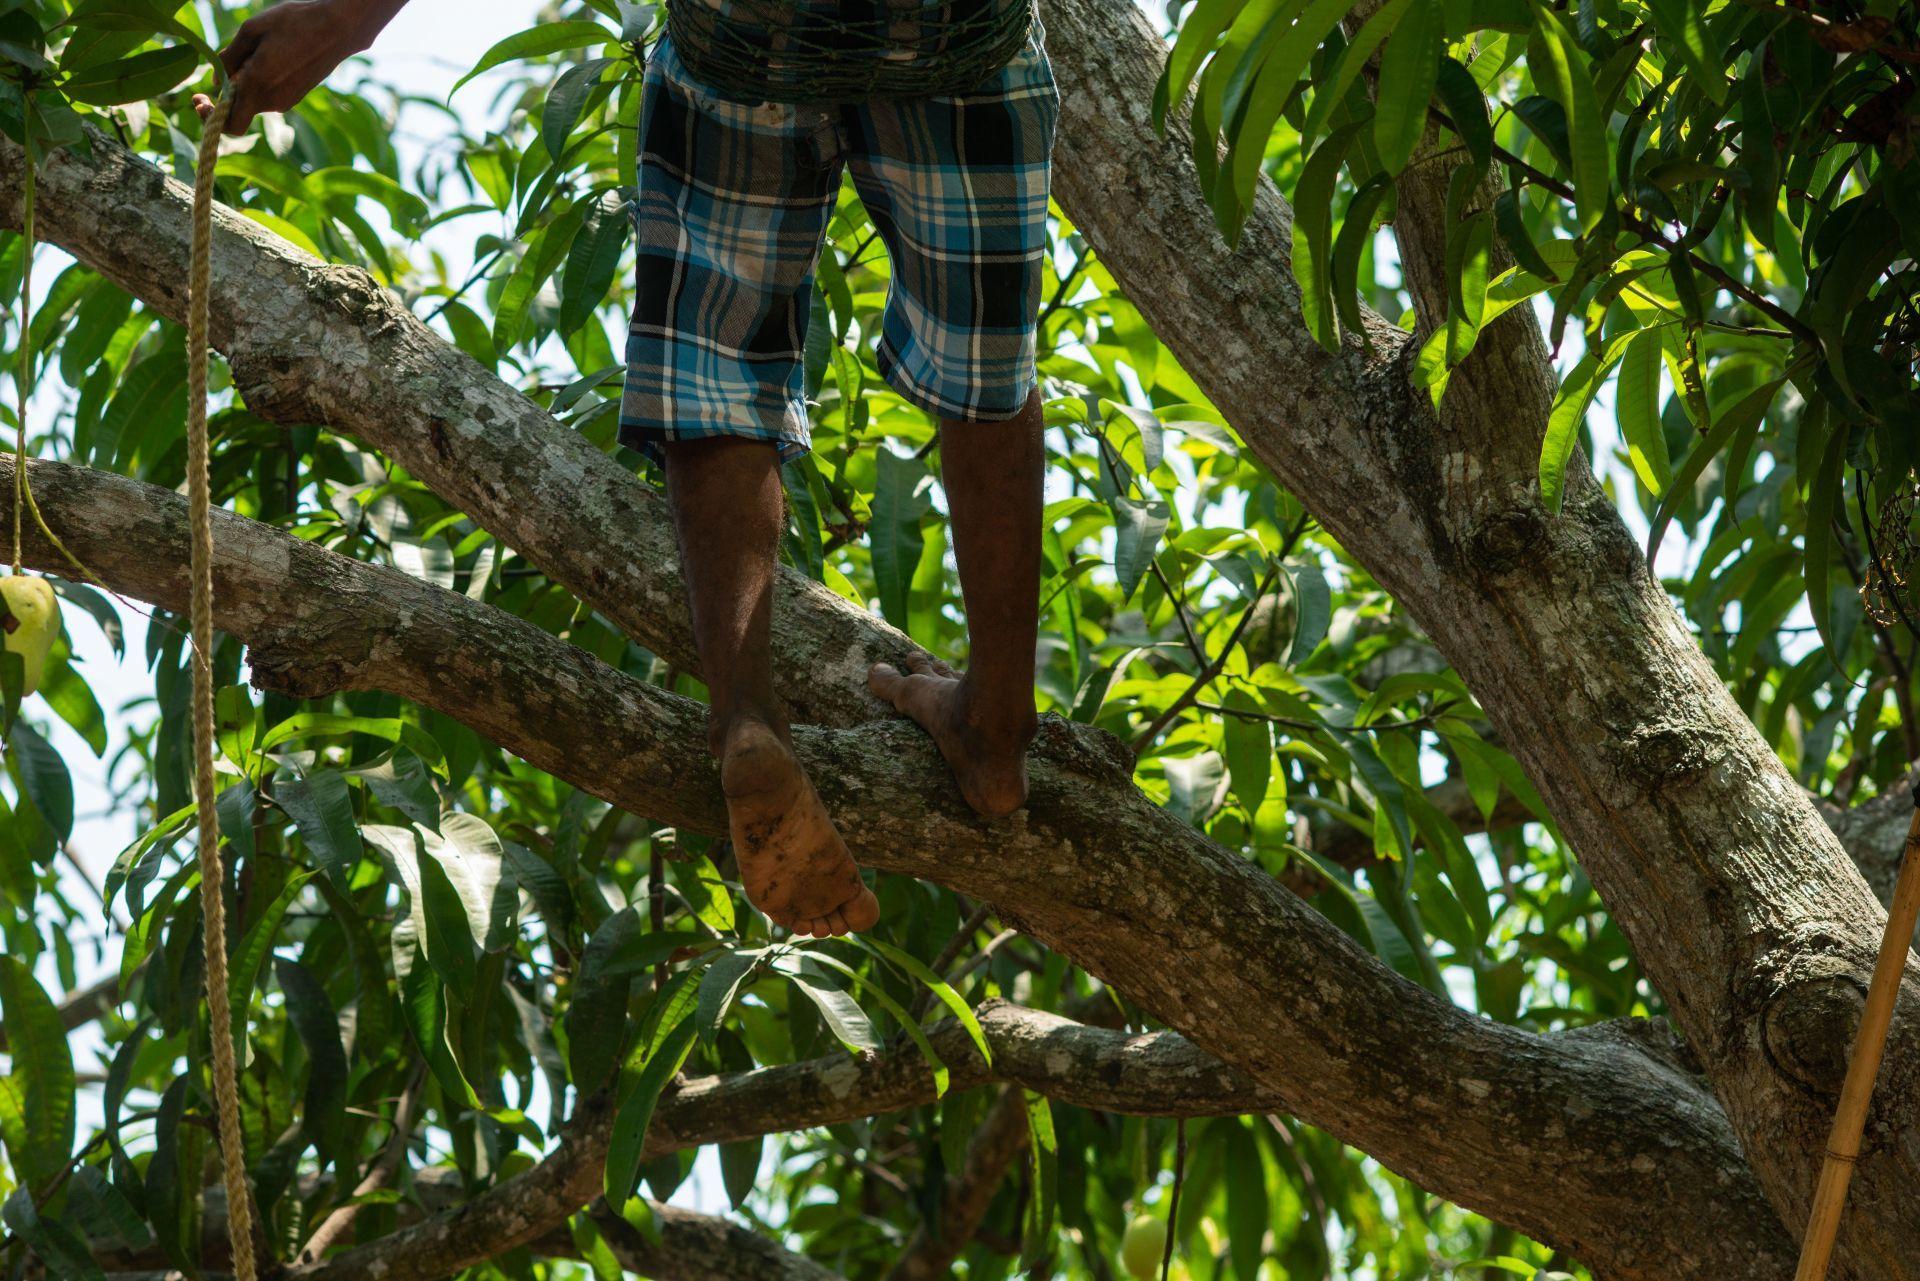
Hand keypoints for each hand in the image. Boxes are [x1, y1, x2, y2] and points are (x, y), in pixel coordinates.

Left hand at [192, 0, 400, 134]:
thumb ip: (228, 58)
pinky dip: (261, 81)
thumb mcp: (251, 30)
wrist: (338, 29)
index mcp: (257, 85)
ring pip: (254, 99)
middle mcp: (272, 100)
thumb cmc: (294, 22)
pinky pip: (269, 94)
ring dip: (246, 82)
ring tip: (258, 50)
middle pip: (239, 108)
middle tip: (226, 63)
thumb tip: (214, 81)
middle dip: (227, 90)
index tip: (200, 98)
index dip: (210, 118)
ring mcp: (287, 101)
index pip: (230, 125)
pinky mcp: (296, 96)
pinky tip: (272, 55)